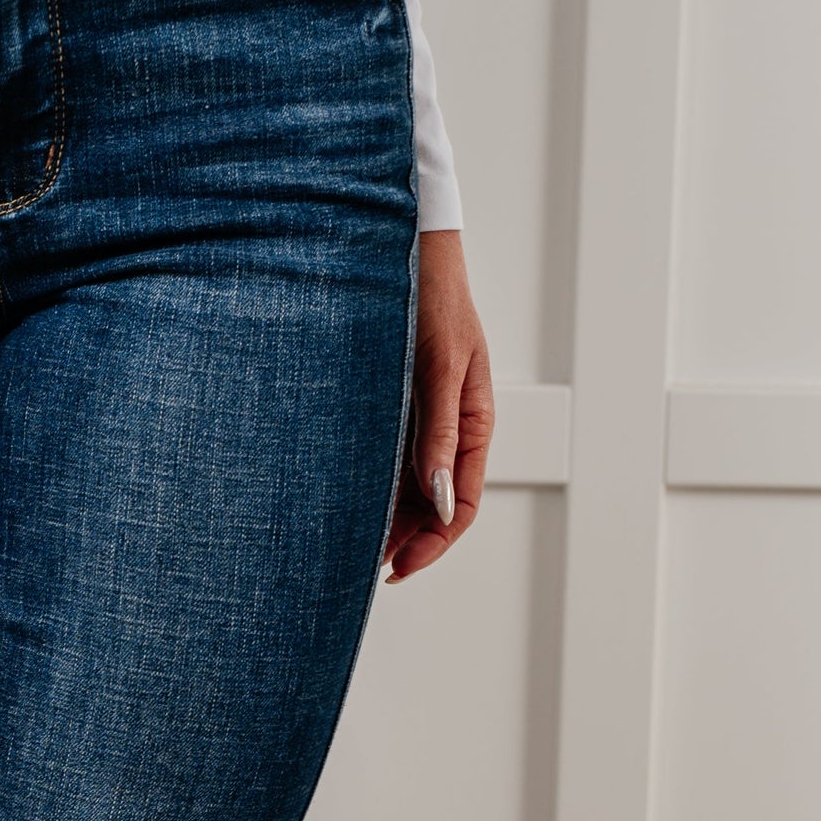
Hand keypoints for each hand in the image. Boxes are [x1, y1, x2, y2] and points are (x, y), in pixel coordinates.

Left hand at [385, 227, 492, 582]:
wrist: (403, 250)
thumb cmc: (431, 297)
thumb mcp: (438, 365)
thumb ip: (439, 432)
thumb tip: (437, 498)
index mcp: (474, 424)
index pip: (459, 504)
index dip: (432, 543)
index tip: (397, 567)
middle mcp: (450, 430)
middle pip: (432, 505)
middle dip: (405, 541)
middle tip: (362, 569)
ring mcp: (423, 420)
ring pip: (408, 488)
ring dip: (386, 520)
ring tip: (350, 546)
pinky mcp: (396, 406)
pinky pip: (388, 460)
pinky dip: (372, 488)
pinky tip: (345, 503)